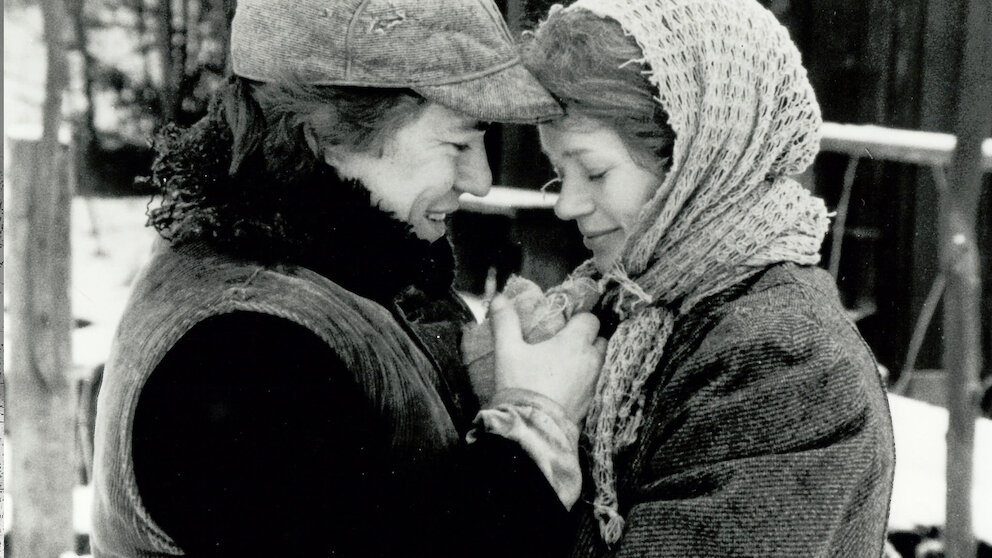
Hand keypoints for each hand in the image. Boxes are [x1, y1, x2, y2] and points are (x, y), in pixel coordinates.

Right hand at [489, 294, 606, 421]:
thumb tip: (499, 297)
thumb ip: (505, 321)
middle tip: (563, 343)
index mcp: (575, 343)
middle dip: (586, 338)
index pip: (590, 319)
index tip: (562, 323)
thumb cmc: (521, 385)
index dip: (578, 319)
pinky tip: (563, 386)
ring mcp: (593, 384)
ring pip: (598, 362)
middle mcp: (590, 361)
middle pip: (599, 340)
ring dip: (585, 360)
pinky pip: (592, 384)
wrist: (532, 430)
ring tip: (562, 365)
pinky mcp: (590, 403)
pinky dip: (583, 381)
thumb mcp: (507, 351)